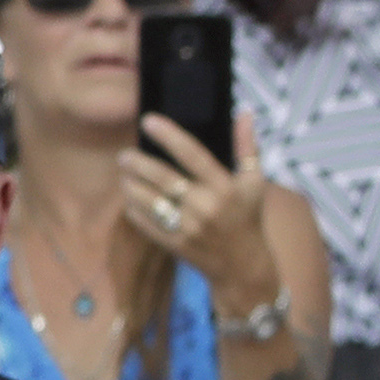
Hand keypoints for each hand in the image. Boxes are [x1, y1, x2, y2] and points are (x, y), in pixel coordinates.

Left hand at [126, 109, 278, 316]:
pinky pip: (146, 224)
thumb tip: (244, 113)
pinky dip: (134, 209)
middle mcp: (205, 207)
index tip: (148, 121)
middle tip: (124, 155)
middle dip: (139, 164)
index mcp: (224, 187)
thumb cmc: (248, 218)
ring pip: (150, 201)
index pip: (193, 155)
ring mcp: (188, 228)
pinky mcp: (175, 244)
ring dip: (131, 185)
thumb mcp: (255, 183)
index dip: (169, 136)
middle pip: (164, 178)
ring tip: (124, 174)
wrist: (243, 266)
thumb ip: (248, 147)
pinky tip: (130, 197)